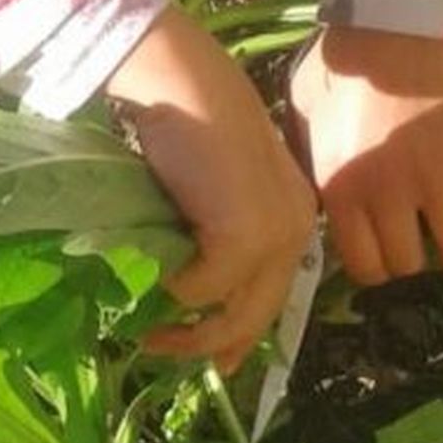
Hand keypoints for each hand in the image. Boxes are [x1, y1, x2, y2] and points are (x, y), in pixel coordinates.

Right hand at [104, 6, 317, 375]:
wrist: (178, 83)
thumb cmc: (184, 125)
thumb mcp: (209, 191)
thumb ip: (213, 234)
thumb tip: (189, 293)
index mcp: (292, 215)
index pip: (274, 293)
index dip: (241, 331)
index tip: (210, 359)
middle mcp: (294, 229)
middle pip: (259, 314)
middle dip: (211, 343)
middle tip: (161, 347)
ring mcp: (274, 235)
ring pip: (234, 313)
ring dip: (190, 331)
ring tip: (148, 333)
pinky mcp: (244, 238)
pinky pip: (201, 289)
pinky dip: (174, 288)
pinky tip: (151, 273)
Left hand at [288, 25, 442, 283]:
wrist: (396, 20)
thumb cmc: (342, 62)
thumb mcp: (304, 112)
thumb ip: (308, 159)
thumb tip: (313, 193)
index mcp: (340, 188)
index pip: (363, 264)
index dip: (375, 265)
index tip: (382, 249)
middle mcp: (386, 195)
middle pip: (408, 265)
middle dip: (413, 258)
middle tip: (417, 237)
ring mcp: (434, 180)